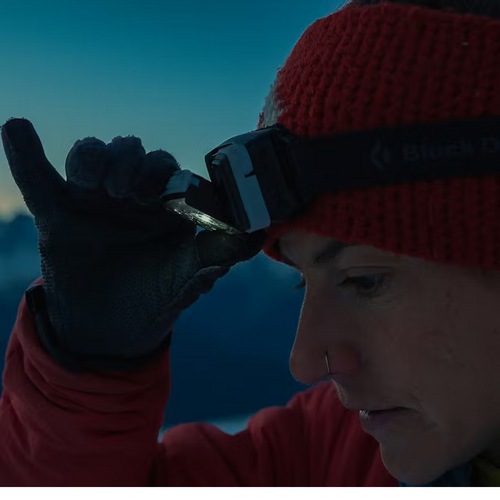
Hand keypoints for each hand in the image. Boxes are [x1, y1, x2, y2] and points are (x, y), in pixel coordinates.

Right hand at [1, 118, 265, 369]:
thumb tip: (257, 233)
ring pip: (90, 157)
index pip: (166, 167)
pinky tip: (16, 129)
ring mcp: (93, 201)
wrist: (112, 331)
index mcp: (165, 204)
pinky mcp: (58, 214)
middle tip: (130, 192)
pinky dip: (26, 155)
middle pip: (130, 153)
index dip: (162, 171)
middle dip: (131, 163)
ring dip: (94, 158)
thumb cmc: (157, 298)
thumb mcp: (189, 278)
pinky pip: (39, 179)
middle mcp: (132, 196)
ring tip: (99, 185)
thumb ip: (217, 253)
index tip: (159, 193)